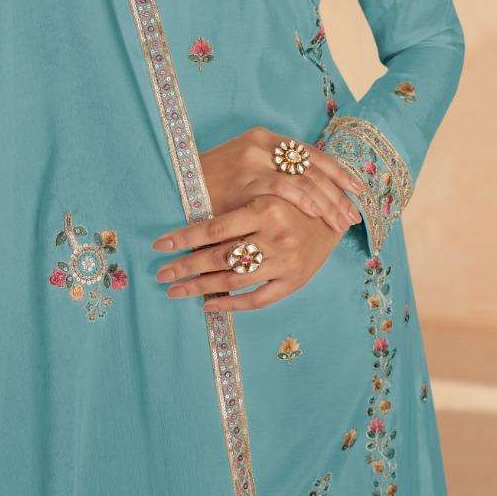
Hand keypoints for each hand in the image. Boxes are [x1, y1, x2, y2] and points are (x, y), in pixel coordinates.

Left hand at [151, 193, 349, 313]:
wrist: (336, 214)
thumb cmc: (293, 199)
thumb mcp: (267, 190)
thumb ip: (236, 203)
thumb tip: (188, 221)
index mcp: (266, 208)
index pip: (215, 227)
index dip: (184, 237)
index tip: (159, 244)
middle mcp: (276, 237)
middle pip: (220, 257)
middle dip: (185, 267)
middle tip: (160, 273)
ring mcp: (285, 262)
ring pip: (234, 280)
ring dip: (199, 287)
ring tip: (174, 290)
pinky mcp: (294, 281)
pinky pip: (257, 299)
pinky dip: (230, 304)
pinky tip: (207, 305)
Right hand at [199, 125, 361, 235]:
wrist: (174, 185)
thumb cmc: (211, 185)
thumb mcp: (243, 170)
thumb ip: (271, 173)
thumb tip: (310, 191)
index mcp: (264, 137)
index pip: (311, 153)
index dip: (337, 172)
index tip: (357, 189)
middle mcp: (261, 144)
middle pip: (313, 166)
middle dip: (338, 192)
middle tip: (353, 214)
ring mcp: (254, 160)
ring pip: (304, 179)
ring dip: (327, 202)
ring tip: (341, 222)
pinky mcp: (246, 179)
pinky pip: (284, 189)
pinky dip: (305, 202)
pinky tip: (318, 214)